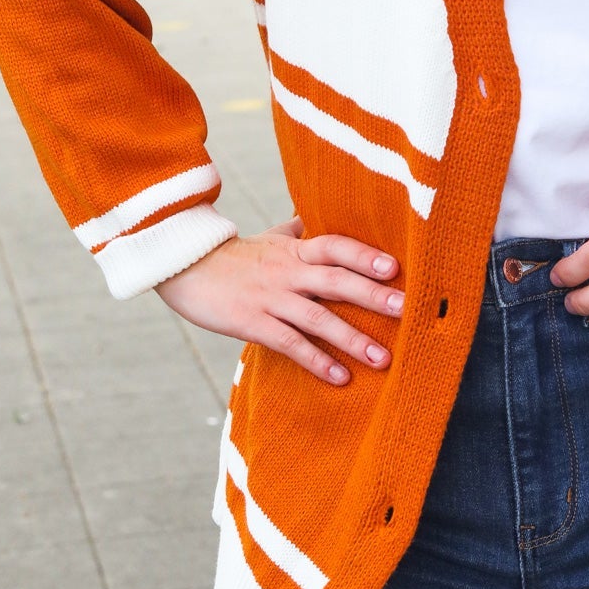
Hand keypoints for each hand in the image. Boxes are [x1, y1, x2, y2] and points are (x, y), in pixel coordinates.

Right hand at [155, 218, 401, 385]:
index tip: (395, 266)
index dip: (364, 254)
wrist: (183, 267)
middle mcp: (287, 271)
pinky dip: (316, 361)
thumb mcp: (269, 237)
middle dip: (372, 295)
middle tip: (406, 310)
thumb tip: (320, 211)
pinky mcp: (251, 323)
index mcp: (294, 249)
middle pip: (335, 280)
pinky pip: (289, 344)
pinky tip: (340, 377)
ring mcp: (270, 298)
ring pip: (317, 318)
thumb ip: (299, 227)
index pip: (335, 246)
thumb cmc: (233, 254)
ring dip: (352, 339)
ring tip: (382, 358)